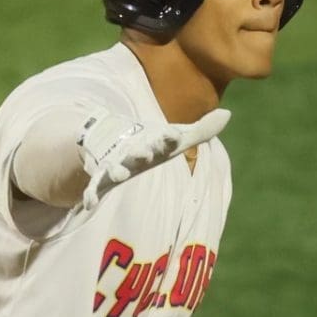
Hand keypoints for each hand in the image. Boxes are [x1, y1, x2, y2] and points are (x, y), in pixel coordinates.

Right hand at [79, 108, 229, 212]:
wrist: (113, 138)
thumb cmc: (152, 142)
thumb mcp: (177, 139)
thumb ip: (202, 130)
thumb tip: (228, 113)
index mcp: (154, 143)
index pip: (164, 139)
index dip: (168, 137)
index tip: (173, 134)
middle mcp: (134, 152)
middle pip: (138, 152)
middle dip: (140, 152)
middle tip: (144, 152)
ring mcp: (116, 163)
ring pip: (114, 167)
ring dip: (115, 170)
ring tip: (117, 173)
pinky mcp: (101, 176)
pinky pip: (94, 185)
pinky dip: (90, 193)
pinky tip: (88, 204)